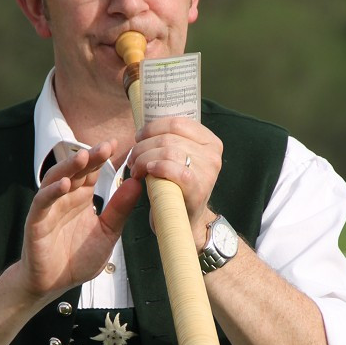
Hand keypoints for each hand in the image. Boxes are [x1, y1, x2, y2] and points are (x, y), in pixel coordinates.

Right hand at [17, 141, 141, 301]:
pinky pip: (42, 202)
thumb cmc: (77, 258)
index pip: (91, 171)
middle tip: (105, 147)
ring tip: (83, 157)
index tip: (118, 144)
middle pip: (75, 170)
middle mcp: (65, 198)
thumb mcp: (107, 233)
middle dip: (89, 157)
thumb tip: (136, 184)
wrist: (54, 283)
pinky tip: (65, 184)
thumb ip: (119, 210)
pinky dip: (52, 191)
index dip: (102, 158)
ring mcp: (49, 207)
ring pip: (56, 179)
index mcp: (81, 198)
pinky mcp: (36, 221)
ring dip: (69, 167)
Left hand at [128, 117, 221, 247]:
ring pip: (167, 151)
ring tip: (136, 170)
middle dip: (143, 147)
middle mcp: (213, 154)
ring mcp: (208, 170)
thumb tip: (144, 128)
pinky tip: (147, 174)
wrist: (185, 221)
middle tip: (133, 160)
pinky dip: (155, 168)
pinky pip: (171, 168)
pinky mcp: (198, 186)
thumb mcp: (179, 159)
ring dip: (144, 159)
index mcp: (210, 142)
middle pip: (168, 137)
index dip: (152, 128)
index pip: (177, 123)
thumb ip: (170, 141)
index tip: (139, 138)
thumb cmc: (177, 188)